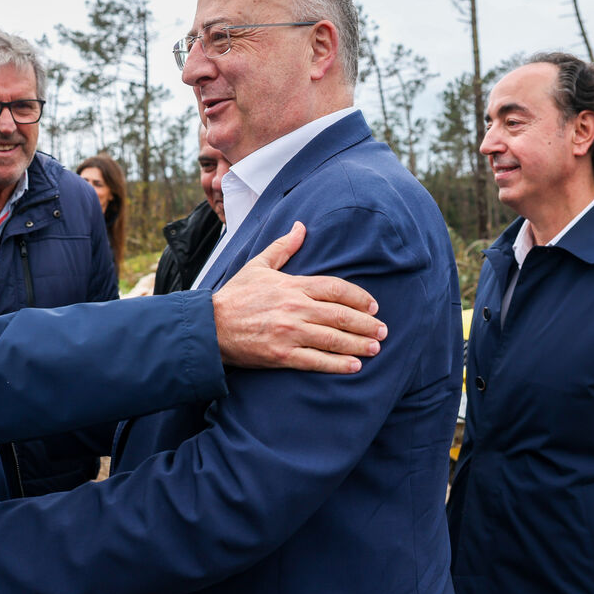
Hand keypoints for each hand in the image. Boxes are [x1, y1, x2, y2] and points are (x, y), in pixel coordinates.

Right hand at [212, 221, 385, 373]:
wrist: (210, 326)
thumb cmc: (235, 296)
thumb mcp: (258, 265)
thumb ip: (283, 247)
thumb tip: (300, 227)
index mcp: (292, 285)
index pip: (336, 288)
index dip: (359, 297)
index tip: (373, 306)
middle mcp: (294, 308)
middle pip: (341, 315)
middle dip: (366, 324)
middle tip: (383, 330)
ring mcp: (289, 333)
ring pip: (333, 339)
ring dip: (359, 344)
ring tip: (375, 348)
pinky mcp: (282, 355)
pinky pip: (316, 361)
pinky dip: (338, 364)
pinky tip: (354, 366)